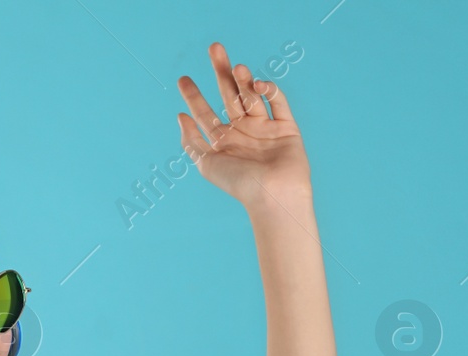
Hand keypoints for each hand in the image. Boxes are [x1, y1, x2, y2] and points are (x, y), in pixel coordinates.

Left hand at [176, 42, 311, 207]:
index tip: (182, 79)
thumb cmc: (239, 184)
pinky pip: (278, 102)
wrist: (273, 195)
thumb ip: (191, 141)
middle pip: (229, 94)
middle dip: (221, 71)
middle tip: (214, 48)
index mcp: (223, 141)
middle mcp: (243, 132)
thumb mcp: (206, 164)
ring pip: (252, 95)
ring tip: (238, 67)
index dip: (193, 95)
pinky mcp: (286, 127)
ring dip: (244, 80)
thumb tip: (181, 116)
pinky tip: (258, 85)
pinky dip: (270, 90)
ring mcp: (265, 128)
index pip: (205, 112)